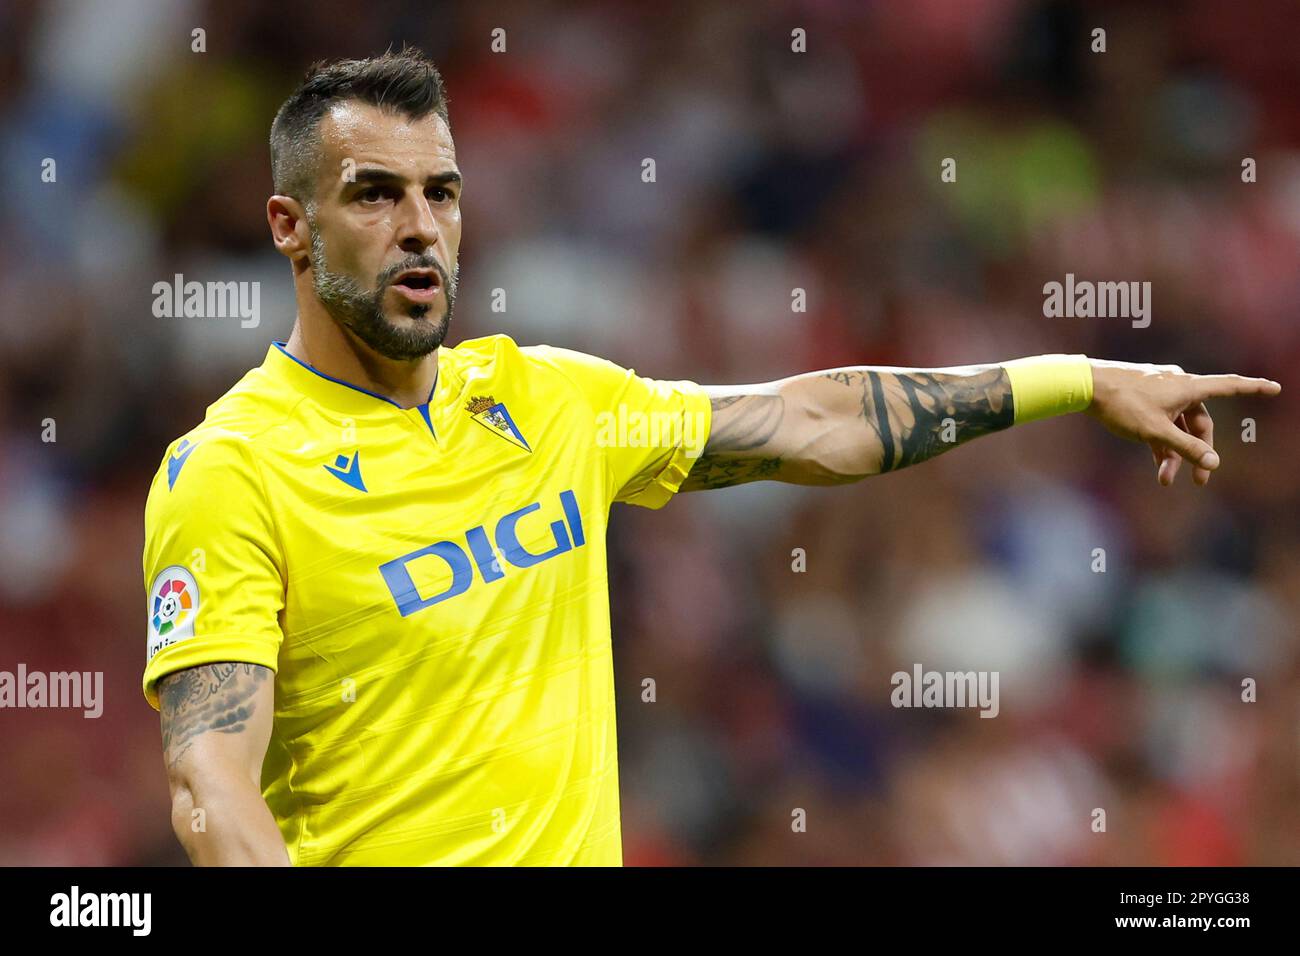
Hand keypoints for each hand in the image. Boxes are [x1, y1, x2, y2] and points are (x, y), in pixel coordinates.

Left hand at [1085, 360, 1280, 485]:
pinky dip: (1161, 442)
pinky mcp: (1143, 398)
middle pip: (1199, 421)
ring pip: (1177, 425)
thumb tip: (1214, 462)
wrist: (1085, 386)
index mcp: (1187, 386)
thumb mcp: (1155, 432)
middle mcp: (1177, 384)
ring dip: (1174, 452)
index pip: (1229, 385)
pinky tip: (1158, 466)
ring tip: (1166, 481)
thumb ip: (1185, 448)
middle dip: (1199, 451)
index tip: (1274, 388)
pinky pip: (1161, 422)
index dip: (1253, 388)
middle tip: (1200, 480)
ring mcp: (1159, 391)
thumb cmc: (1121, 405)